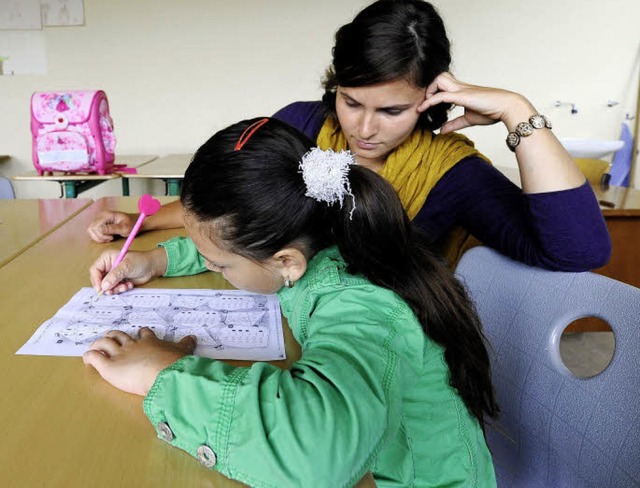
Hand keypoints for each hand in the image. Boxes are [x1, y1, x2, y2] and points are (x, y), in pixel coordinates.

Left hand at [83, 328, 196, 395]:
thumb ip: (185, 344)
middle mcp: (132, 345)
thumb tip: (193, 337)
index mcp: (150, 342)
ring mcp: (119, 354)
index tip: (140, 334)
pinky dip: (90, 356)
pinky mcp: (109, 367)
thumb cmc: (173, 362)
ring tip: (95, 347)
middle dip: (114, 336)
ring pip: (104, 343)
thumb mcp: (182, 350)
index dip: (140, 334)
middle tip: (112, 339)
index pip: (143, 334)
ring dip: (98, 344)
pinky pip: (95, 358)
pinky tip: (88, 358)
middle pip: (119, 335)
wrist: (163, 373)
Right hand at [87, 210, 137, 242]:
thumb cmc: (132, 224)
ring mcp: (98, 219)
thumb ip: (112, 229)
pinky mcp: (99, 223)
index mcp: (106, 214)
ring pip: (91, 231)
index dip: (102, 235)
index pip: (95, 227)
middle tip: (111, 238)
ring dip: (99, 237)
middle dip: (100, 237)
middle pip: (91, 229)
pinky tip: (107, 237)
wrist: (135, 222)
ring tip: (109, 238)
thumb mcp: (125, 228)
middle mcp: (100, 215)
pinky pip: (93, 232)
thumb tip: (99, 229)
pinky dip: (99, 237)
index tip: (112, 237)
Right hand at [89, 248, 167, 294]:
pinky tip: (129, 285)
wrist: (152, 266)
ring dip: (116, 288)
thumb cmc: (140, 261)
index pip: (95, 270)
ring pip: (107, 286)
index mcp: (106, 258)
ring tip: (125, 286)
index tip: (101, 289)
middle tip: (113, 290)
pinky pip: (115, 289)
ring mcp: (113, 274)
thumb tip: (104, 286)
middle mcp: (108, 266)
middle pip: (99, 280)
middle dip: (107, 286)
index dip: (96, 280)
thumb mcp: (126, 267)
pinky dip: (121, 289)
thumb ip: (114, 276)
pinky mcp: (119, 281)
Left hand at [419, 72, 533, 133]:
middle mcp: (460, 87)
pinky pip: (441, 96)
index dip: (431, 92)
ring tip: (425, 104)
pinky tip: (423, 109)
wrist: (507, 107)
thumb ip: (454, 124)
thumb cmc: (492, 111)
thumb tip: (441, 131)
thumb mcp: (468, 119)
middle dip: (428, 88)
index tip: (424, 105)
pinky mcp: (463, 96)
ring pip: (438, 80)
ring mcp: (461, 90)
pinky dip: (430, 101)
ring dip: (429, 91)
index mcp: (461, 91)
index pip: (442, 84)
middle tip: (425, 102)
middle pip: (438, 76)